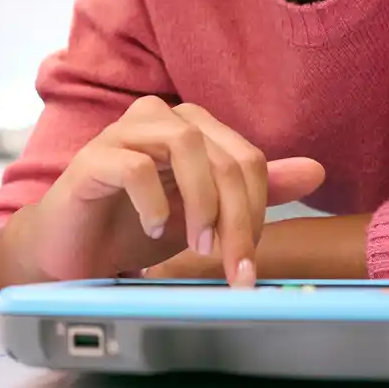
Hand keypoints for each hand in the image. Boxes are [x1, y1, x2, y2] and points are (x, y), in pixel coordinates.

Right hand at [11, 97, 323, 288]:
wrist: (72, 251)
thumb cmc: (135, 227)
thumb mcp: (205, 214)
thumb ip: (254, 191)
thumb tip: (316, 170)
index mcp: (193, 128)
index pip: (248, 160)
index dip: (257, 213)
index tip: (247, 265)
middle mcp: (161, 118)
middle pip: (225, 155)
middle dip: (238, 219)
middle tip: (233, 269)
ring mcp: (124, 133)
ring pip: (187, 144)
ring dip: (202, 203)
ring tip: (197, 244)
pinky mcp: (93, 159)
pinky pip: (135, 166)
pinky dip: (153, 201)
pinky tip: (153, 229)